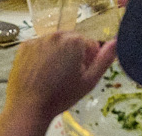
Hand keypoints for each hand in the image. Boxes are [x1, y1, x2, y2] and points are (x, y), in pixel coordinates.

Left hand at [0, 31, 116, 135]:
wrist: (29, 107)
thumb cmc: (61, 95)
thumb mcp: (89, 81)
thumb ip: (104, 59)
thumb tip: (116, 41)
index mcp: (75, 41)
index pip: (90, 44)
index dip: (88, 60)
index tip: (81, 74)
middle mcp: (56, 34)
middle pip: (72, 41)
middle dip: (73, 54)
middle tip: (67, 75)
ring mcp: (38, 39)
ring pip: (55, 43)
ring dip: (58, 53)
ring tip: (53, 75)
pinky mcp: (25, 46)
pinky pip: (40, 46)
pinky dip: (42, 55)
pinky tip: (41, 71)